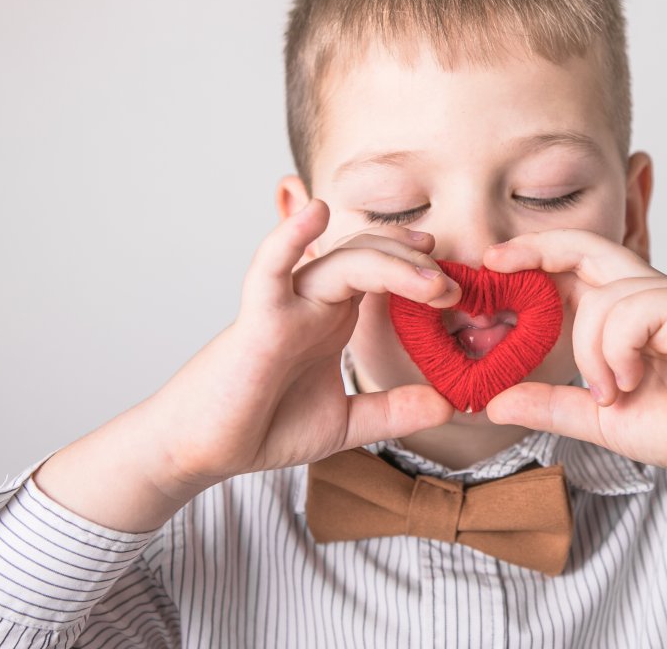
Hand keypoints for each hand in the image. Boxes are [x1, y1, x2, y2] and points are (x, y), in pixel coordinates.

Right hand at [140, 199, 459, 497]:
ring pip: (343, 261)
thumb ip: (392, 412)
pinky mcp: (258, 320)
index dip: (422, 272)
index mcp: (335, 318)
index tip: (460, 290)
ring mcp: (287, 305)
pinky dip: (290, 238)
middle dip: (416, 266)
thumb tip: (448, 404)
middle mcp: (314, 302)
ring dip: (391, 263)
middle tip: (455, 289)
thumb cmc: (264, 427)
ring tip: (431, 281)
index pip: (386, 274)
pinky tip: (316, 213)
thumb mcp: (345, 423)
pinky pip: (271, 269)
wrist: (206, 453)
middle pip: (373, 259)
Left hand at [481, 229, 666, 483]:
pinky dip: (617, 351)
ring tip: (611, 392)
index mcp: (625, 310)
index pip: (572, 265)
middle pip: (583, 247)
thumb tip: (491, 402)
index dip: (530, 258)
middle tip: (493, 262)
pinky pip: (629, 311)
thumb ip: (549, 404)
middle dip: (535, 248)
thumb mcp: (598, 417)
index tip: (489, 265)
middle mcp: (646, 293)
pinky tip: (632, 382)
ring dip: (591, 352)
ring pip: (601, 299)